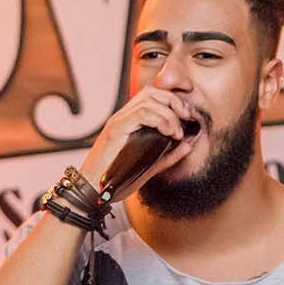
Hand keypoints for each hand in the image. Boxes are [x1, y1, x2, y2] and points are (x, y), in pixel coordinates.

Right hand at [78, 87, 198, 200]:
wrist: (94, 191)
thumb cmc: (118, 180)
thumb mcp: (151, 165)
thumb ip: (170, 154)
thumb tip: (189, 143)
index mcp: (129, 121)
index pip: (152, 95)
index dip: (173, 99)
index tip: (187, 115)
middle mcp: (122, 117)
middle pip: (151, 92)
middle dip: (174, 102)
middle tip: (186, 119)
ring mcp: (118, 121)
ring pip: (148, 100)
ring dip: (169, 113)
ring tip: (176, 132)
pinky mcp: (116, 130)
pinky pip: (141, 114)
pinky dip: (160, 120)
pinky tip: (168, 133)